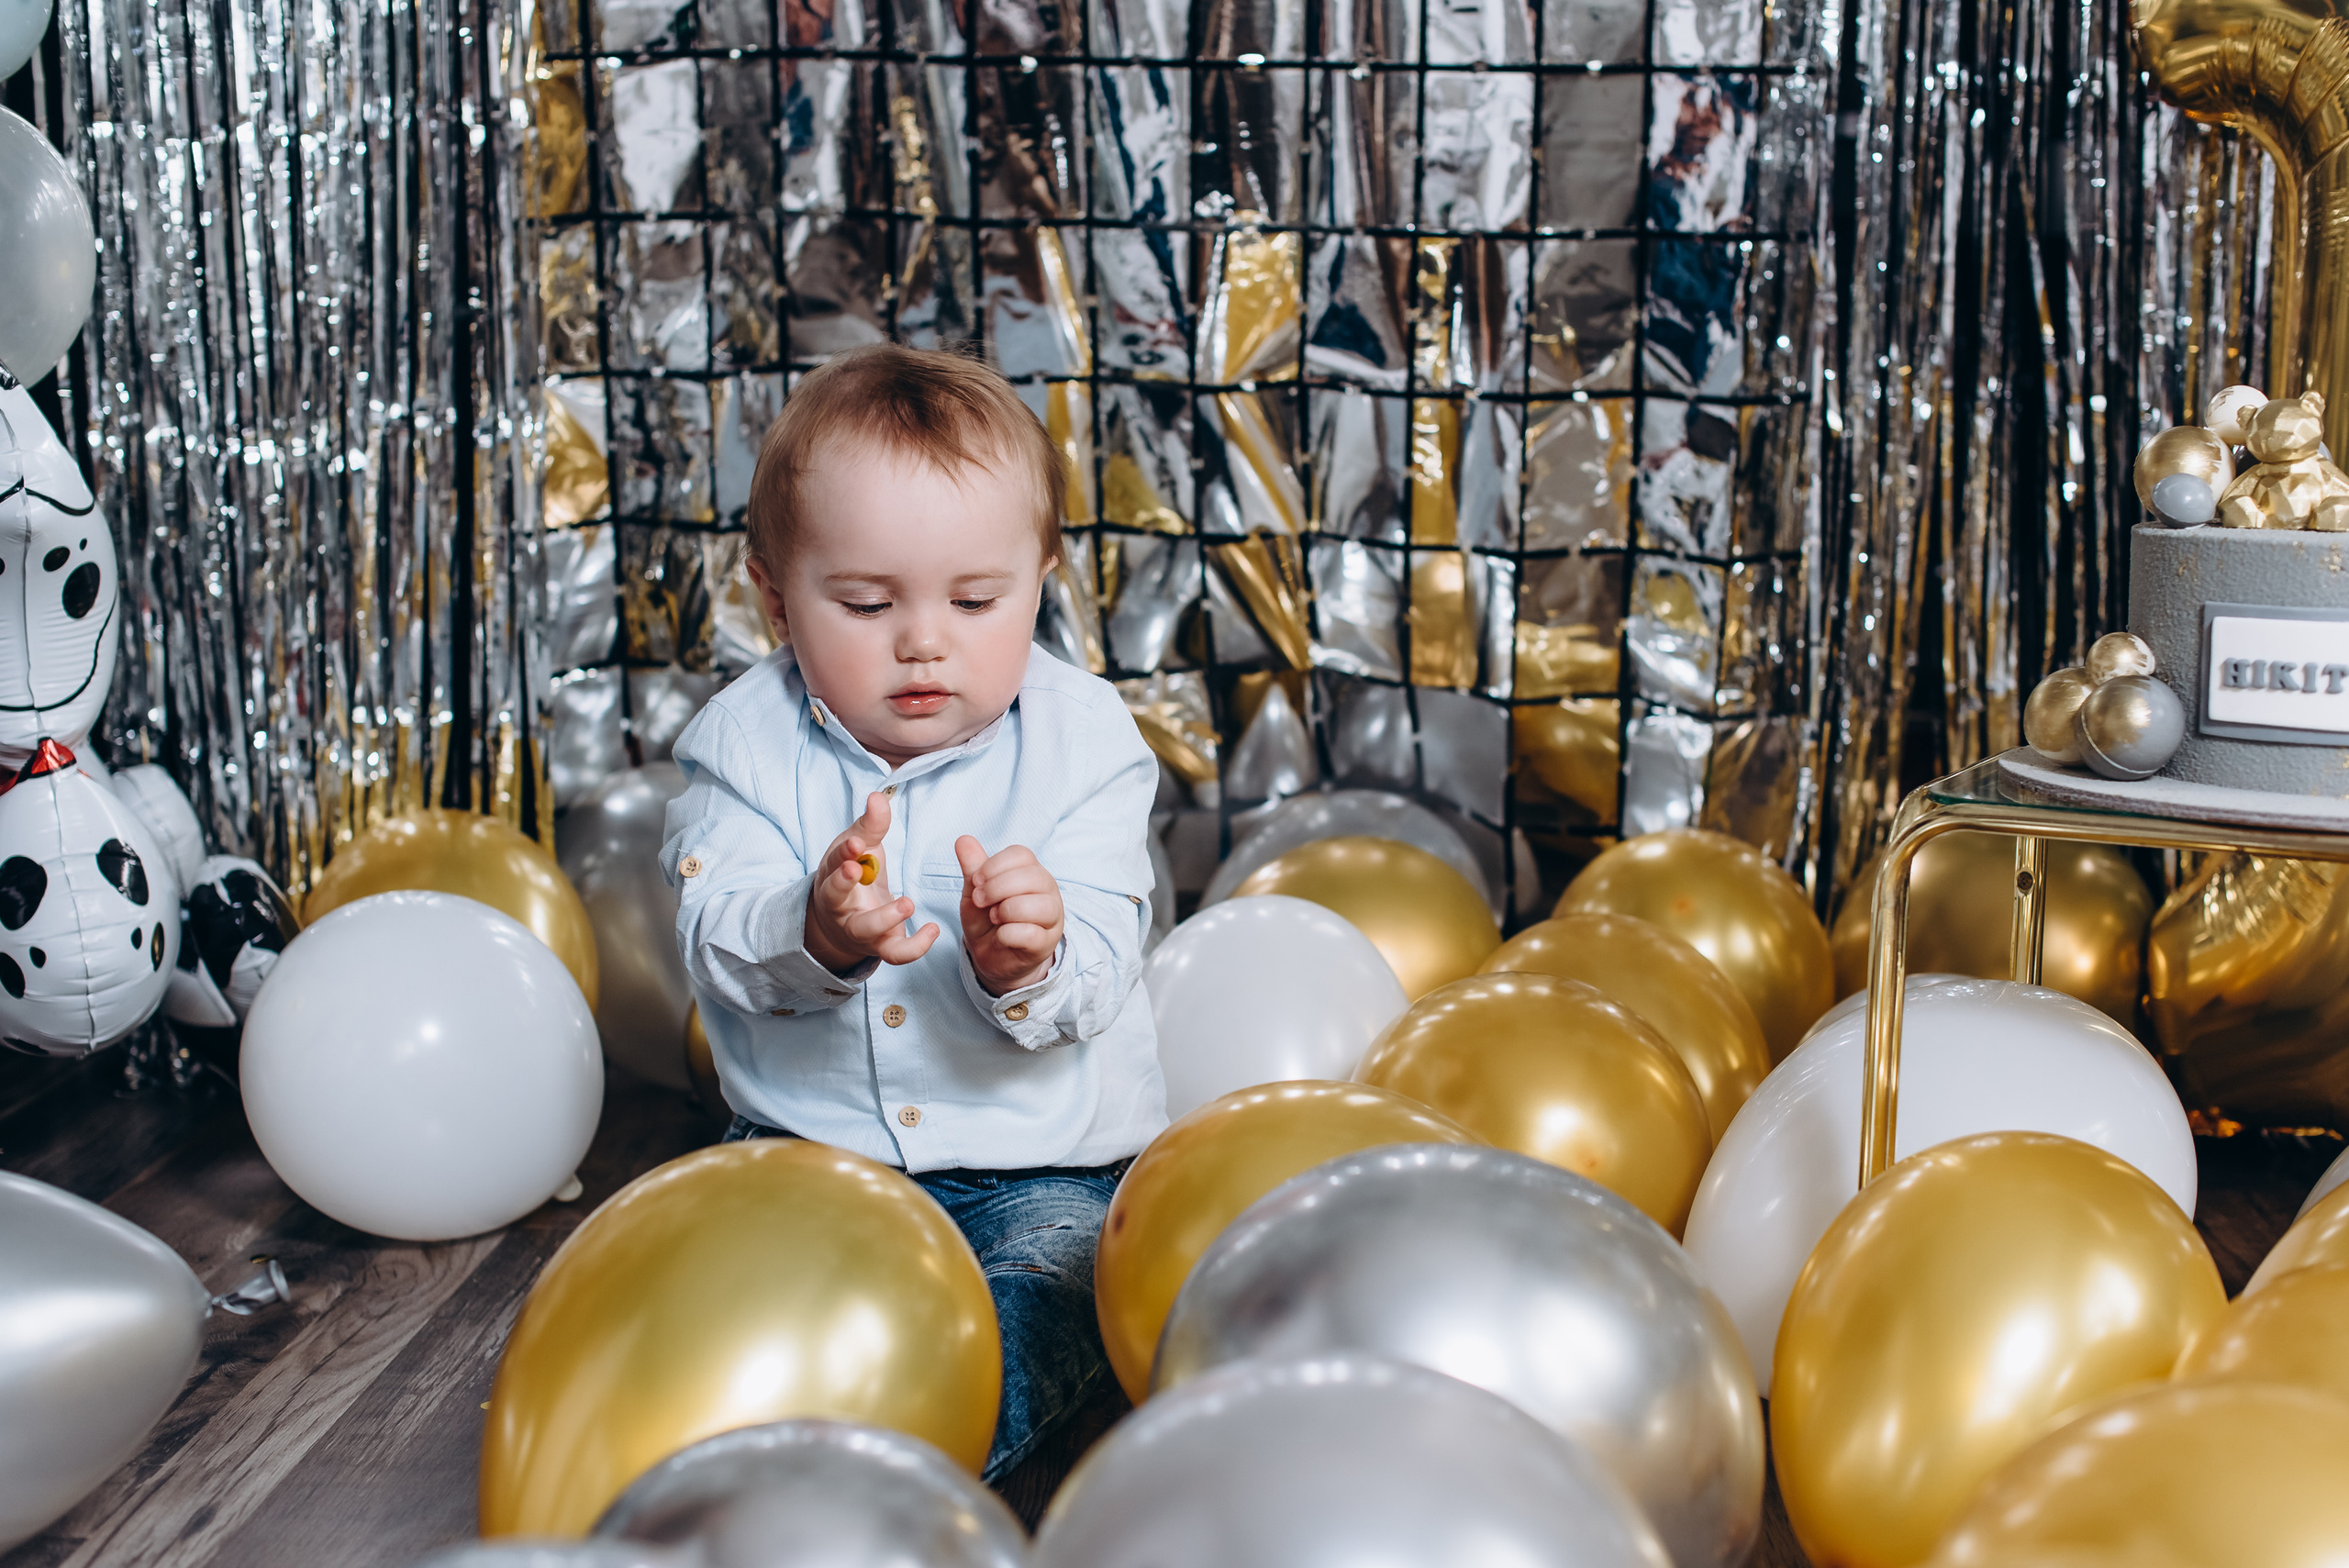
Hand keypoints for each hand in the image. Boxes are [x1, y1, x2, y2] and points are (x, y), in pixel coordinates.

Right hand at [803, 792, 938, 974]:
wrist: (844, 920)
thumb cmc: (853, 874)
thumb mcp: (860, 847)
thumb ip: (871, 825)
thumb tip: (878, 796)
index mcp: (832, 876)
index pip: (832, 863)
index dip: (843, 853)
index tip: (856, 842)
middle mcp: (841, 905)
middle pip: (836, 896)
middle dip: (844, 882)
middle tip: (858, 868)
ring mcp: (860, 929)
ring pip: (865, 930)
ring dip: (884, 918)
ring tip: (907, 904)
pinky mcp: (883, 946)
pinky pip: (896, 954)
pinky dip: (915, 947)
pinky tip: (933, 930)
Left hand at [956, 836, 1063, 995]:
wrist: (991, 957)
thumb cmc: (987, 919)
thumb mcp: (975, 891)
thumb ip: (972, 866)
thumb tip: (963, 840)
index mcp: (1031, 871)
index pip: (1022, 855)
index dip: (995, 866)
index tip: (976, 881)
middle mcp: (1047, 891)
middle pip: (1033, 877)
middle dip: (998, 888)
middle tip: (980, 901)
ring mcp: (1052, 918)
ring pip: (1039, 906)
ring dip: (1006, 911)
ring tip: (994, 918)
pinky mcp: (1046, 943)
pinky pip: (1031, 934)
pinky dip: (1007, 935)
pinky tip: (1000, 937)